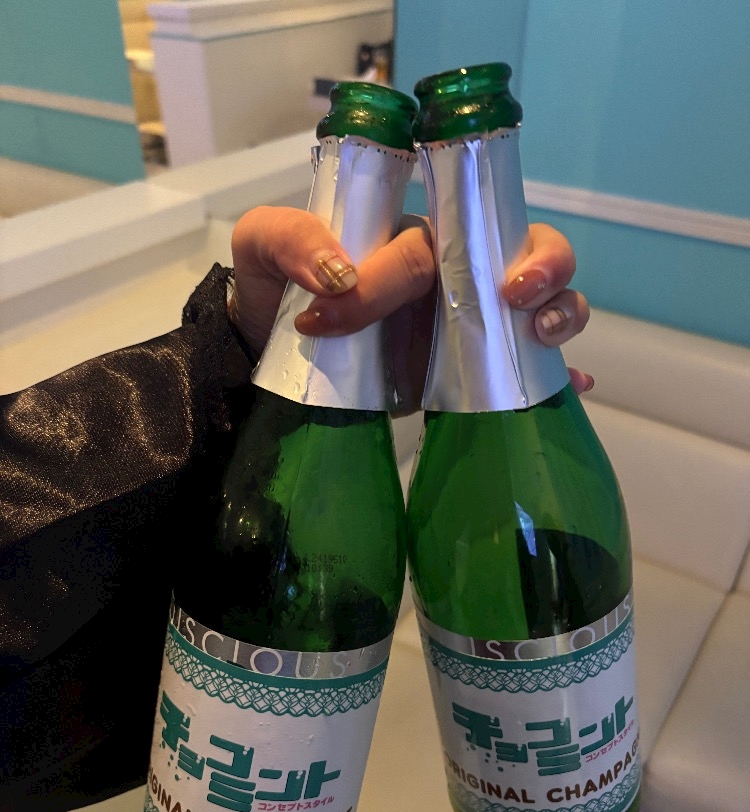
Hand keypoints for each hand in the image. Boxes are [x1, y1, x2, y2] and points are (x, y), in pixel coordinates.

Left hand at [230, 208, 591, 405]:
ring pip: (545, 305)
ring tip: (546, 338)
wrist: (275, 354)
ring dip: (564, 313)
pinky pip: (530, 373)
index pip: (437, 243)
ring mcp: (470, 327)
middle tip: (519, 295)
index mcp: (415, 236)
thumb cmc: (277, 287)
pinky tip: (574, 388)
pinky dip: (560, 379)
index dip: (417, 269)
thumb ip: (291, 239)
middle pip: (530, 251)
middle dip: (545, 265)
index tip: (382, 298)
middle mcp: (455, 275)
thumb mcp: (264, 244)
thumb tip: (336, 273)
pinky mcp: (472, 376)